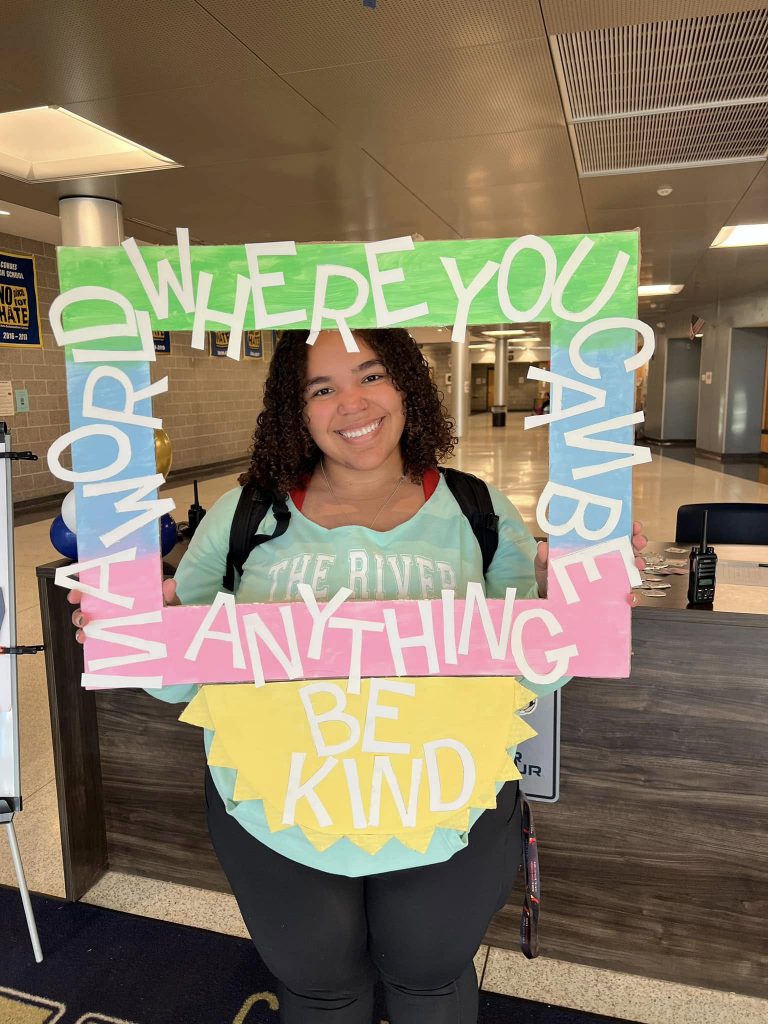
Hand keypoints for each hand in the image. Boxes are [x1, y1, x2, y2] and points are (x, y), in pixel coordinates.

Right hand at [68, 578, 180, 644]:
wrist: (175, 638)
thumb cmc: (166, 614)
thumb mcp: (168, 604)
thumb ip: (167, 596)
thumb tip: (170, 584)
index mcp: (120, 596)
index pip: (97, 590)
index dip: (83, 590)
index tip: (76, 592)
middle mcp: (110, 611)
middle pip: (87, 610)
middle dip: (78, 613)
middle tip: (82, 617)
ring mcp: (110, 629)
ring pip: (87, 628)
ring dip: (82, 631)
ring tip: (84, 634)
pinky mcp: (112, 645)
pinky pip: (97, 646)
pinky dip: (90, 646)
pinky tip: (89, 646)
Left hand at [533, 521, 648, 600]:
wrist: (550, 602)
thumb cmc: (551, 577)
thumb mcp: (545, 565)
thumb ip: (543, 557)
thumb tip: (543, 546)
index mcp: (592, 547)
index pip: (613, 533)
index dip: (627, 526)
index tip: (634, 525)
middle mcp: (606, 560)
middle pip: (628, 547)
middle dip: (637, 542)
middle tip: (638, 541)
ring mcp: (610, 577)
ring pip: (632, 568)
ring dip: (638, 564)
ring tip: (637, 564)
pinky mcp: (611, 596)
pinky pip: (626, 596)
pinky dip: (632, 597)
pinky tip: (629, 597)